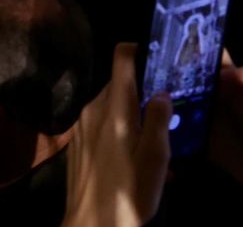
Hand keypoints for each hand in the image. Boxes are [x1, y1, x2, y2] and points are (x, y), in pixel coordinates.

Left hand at [62, 43, 171, 226]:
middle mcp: (93, 110)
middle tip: (166, 110)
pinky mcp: (76, 146)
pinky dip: (117, 132)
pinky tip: (132, 158)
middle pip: (118, 84)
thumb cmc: (128, 193)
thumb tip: (161, 92)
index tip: (158, 59)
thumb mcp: (156, 157)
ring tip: (152, 141)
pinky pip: (100, 127)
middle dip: (142, 92)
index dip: (140, 50)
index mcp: (114, 107)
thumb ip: (159, 119)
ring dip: (130, 115)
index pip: (122, 57)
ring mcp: (81, 128)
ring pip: (109, 107)